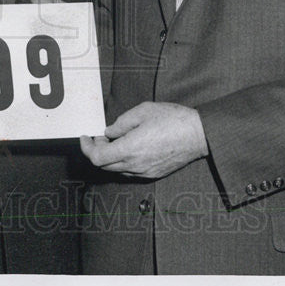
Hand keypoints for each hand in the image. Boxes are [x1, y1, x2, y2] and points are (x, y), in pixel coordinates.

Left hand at [79, 102, 207, 178]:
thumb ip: (122, 123)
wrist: (198, 134)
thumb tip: (109, 131)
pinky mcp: (153, 174)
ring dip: (110, 157)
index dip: (87, 148)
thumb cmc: (173, 120)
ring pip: (117, 170)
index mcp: (130, 148)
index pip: (97, 158)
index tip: (85, 137)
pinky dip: (123, 161)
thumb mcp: (143, 111)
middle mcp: (135, 164)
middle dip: (98, 150)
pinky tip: (130, 148)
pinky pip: (130, 171)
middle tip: (101, 136)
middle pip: (104, 166)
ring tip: (116, 140)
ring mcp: (145, 172)